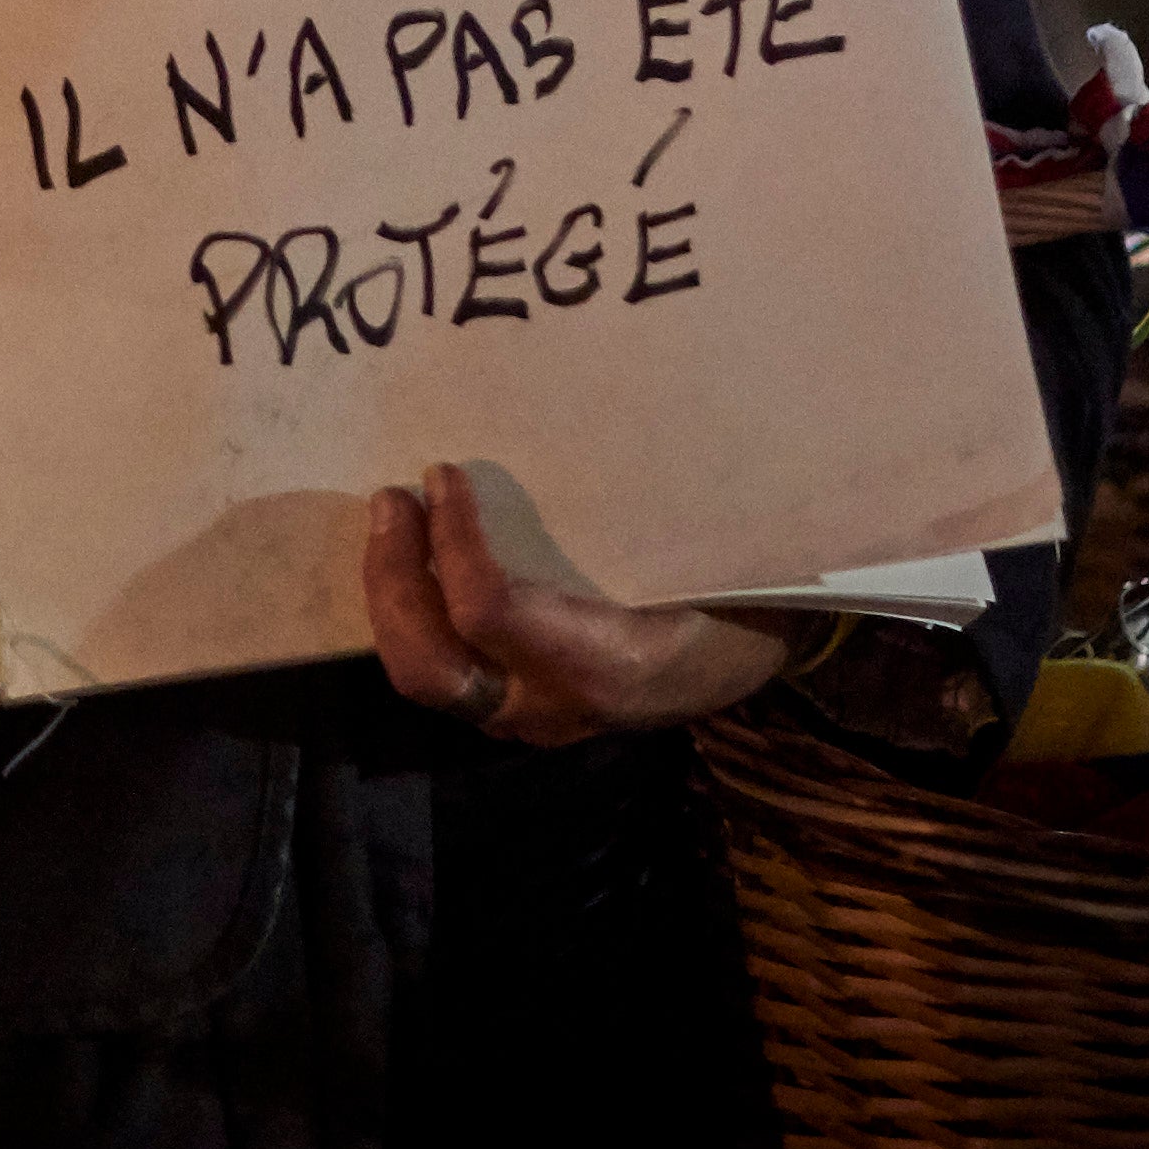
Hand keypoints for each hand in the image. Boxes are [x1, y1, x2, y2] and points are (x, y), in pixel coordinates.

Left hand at [361, 462, 799, 745]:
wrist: (757, 657)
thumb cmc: (735, 589)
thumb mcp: (702, 552)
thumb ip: (634, 515)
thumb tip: (573, 430)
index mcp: (604, 665)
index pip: (487, 614)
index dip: (451, 543)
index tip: (442, 474)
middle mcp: (554, 707)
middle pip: (431, 668)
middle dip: (392, 580)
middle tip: (391, 499)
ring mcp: (531, 718)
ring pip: (426, 678)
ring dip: (392, 599)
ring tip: (392, 522)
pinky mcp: (518, 708)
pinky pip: (445, 671)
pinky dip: (415, 616)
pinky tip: (414, 561)